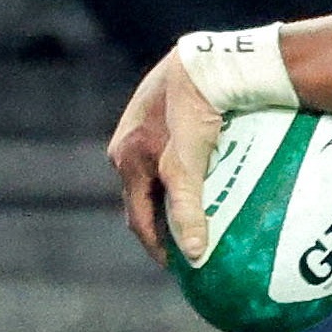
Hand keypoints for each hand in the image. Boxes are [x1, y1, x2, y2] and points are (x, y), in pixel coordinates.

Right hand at [106, 51, 223, 264]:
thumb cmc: (193, 111)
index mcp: (125, 158)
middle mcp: (127, 146)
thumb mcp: (186, 164)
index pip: (137, 218)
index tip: (179, 267)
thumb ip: (187, 207)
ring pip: (158, 179)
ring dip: (175, 201)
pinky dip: (184, 179)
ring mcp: (143, 129)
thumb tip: (193, 253)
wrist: (205, 63)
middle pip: (146, 199)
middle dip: (165, 224)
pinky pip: (169, 160)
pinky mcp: (162, 118)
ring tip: (202, 218)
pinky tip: (207, 183)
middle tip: (192, 246)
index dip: (158, 246)